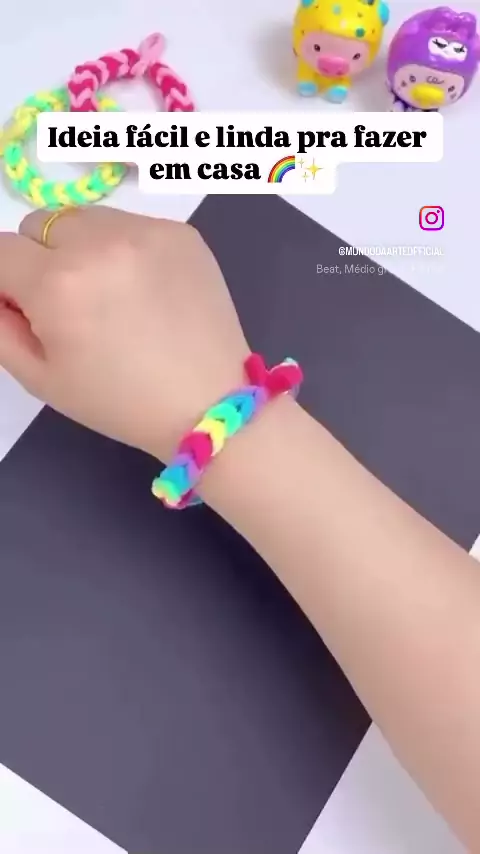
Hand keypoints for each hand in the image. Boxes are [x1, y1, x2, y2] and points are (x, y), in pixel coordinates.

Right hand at [0, 206, 249, 459]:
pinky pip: (129, 225)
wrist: (210, 405)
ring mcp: (145, 232)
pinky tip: (146, 292)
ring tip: (113, 297)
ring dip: (82, 248)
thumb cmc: (120, 401)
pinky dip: (124, 250)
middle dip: (42, 261)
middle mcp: (100, 242)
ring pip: (84, 219)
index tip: (27, 309)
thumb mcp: (42, 377)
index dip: (6, 282)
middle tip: (74, 308)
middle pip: (39, 225)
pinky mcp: (180, 232)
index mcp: (58, 283)